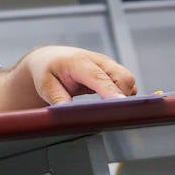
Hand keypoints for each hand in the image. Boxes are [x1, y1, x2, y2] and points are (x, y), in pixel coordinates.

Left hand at [20, 46, 136, 104]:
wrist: (49, 59)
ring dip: (124, 96)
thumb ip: (58, 99)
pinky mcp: (112, 70)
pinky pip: (127, 83)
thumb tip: (70, 114)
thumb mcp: (46, 86)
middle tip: (111, 116)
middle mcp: (97, 60)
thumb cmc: (47, 71)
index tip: (120, 105)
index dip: (111, 91)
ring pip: (128, 80)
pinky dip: (124, 94)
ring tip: (108, 110)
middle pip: (123, 77)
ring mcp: (107, 64)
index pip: (99, 77)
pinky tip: (110, 103)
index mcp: (78, 62)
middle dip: (122, 97)